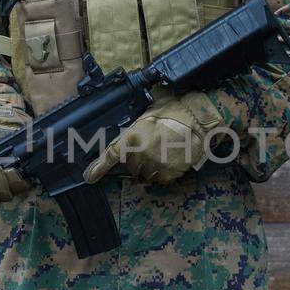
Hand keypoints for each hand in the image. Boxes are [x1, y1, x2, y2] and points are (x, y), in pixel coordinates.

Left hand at [83, 93, 212, 186]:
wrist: (200, 119)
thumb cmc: (176, 110)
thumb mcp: (150, 110)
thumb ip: (137, 124)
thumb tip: (130, 126)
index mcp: (133, 137)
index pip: (110, 155)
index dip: (98, 168)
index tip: (89, 177)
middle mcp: (141, 153)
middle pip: (132, 167)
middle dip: (138, 160)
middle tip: (153, 148)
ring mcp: (156, 165)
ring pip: (147, 174)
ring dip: (152, 167)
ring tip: (166, 152)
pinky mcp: (170, 173)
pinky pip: (162, 179)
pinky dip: (166, 172)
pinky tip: (174, 158)